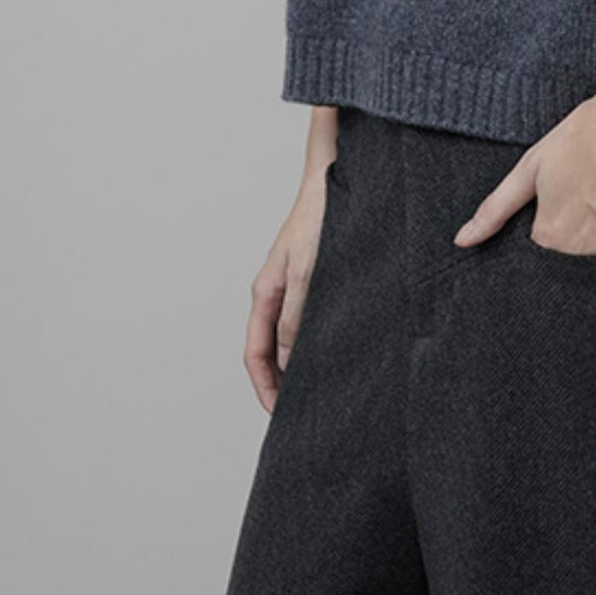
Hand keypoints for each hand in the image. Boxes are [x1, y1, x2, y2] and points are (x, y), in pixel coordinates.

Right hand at [244, 117, 336, 412]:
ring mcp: (298, 285)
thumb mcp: (307, 274)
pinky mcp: (320, 278)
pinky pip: (312, 321)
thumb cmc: (320, 220)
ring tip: (322, 392)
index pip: (255, 353)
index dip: (265, 388)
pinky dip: (318, 343)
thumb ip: (295, 318)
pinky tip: (340, 353)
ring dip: (301, 365)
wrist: (337, 178)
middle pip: (271, 350)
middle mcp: (278, 292)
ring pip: (292, 337)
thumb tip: (288, 363)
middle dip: (281, 384)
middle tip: (301, 417)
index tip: (281, 416)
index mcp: (265, 292)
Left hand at [452, 81, 595, 255]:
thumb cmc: (589, 134)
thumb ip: (495, 210)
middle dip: (574, 249)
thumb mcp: (532, 166)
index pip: (539, 264)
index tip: (556, 220)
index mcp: (553, 238)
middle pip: (574, 269)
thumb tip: (463, 240)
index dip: (545, 242)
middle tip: (587, 205)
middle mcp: (588, 255)